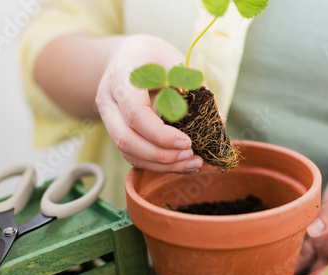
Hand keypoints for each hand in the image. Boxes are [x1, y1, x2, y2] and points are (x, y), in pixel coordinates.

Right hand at [95, 34, 203, 172]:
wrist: (126, 57)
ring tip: (193, 164)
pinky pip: (134, 155)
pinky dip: (158, 164)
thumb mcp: (175, 62)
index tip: (188, 142)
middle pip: (127, 140)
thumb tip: (218, 120)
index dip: (161, 134)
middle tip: (193, 156)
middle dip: (161, 155)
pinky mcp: (118, 132)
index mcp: (121, 79)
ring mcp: (109, 120)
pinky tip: (182, 164)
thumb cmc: (154, 57)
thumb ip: (195, 88)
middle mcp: (109, 102)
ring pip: (129, 152)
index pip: (135, 114)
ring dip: (162, 164)